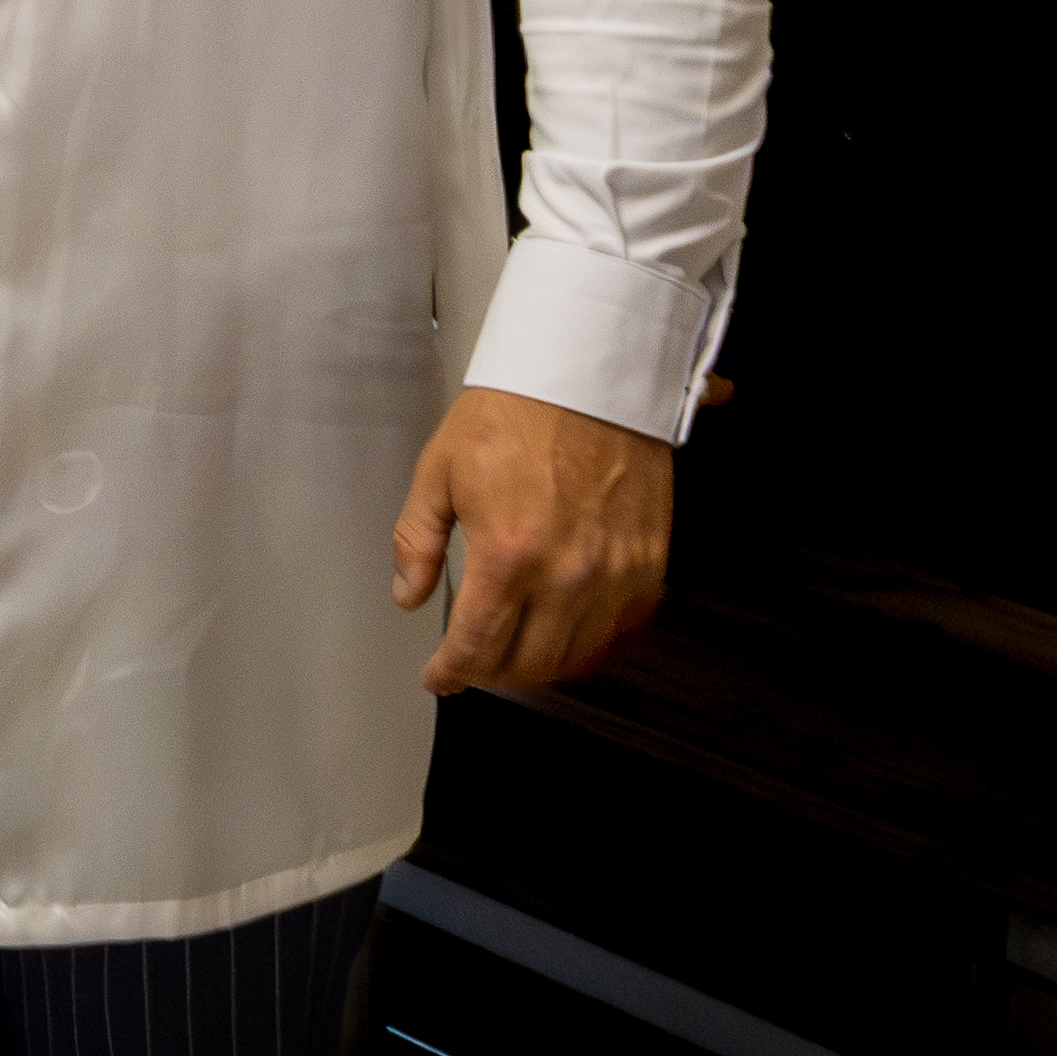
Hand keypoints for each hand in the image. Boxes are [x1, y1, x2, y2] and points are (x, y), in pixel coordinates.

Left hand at [392, 386, 673, 696]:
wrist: (586, 378)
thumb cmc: (514, 414)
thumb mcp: (438, 471)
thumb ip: (415, 541)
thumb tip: (408, 592)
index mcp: (508, 555)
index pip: (476, 647)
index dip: (451, 673)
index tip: (440, 677)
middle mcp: (567, 575)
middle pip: (528, 664)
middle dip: (491, 672)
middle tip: (473, 661)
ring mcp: (614, 574)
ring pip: (575, 657)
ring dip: (539, 665)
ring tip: (514, 650)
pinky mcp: (647, 563)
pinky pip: (620, 631)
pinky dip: (591, 645)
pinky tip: (567, 635)